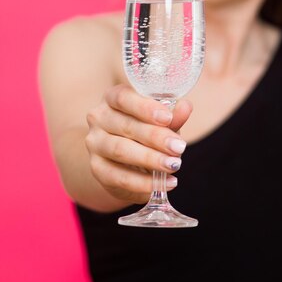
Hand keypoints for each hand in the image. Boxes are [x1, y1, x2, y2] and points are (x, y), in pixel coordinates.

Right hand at [85, 84, 191, 203]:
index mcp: (113, 97)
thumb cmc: (145, 130)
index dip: (145, 107)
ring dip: (150, 159)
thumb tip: (185, 107)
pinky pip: (119, 177)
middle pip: (126, 126)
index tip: (167, 118)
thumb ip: (172, 115)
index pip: (123, 97)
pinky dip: (144, 182)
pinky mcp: (97, 169)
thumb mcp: (160, 120)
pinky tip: (165, 183)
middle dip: (156, 137)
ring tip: (174, 165)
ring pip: (121, 150)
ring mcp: (95, 143)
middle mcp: (99, 117)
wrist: (123, 159)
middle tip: (179, 147)